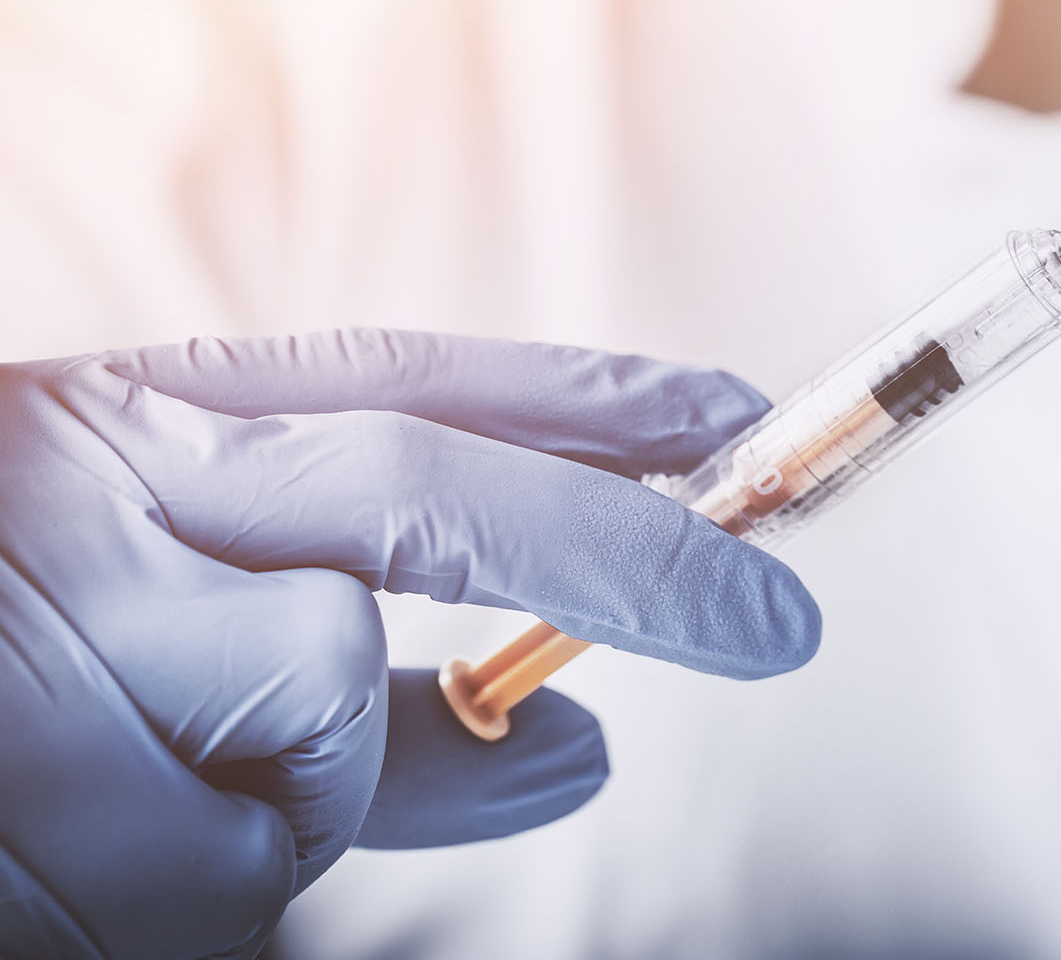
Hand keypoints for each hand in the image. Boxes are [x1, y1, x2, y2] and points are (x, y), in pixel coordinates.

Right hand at [0, 330, 818, 958]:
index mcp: (132, 421)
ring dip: (294, 806)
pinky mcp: (24, 806)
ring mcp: (48, 641)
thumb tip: (591, 747)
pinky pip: (224, 883)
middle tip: (774, 618)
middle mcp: (95, 494)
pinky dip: (204, 892)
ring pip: (319, 738)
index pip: (410, 379)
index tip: (738, 427)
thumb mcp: (149, 600)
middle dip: (621, 555)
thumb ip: (386, 688)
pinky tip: (76, 848)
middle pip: (423, 496)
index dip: (587, 402)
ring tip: (122, 786)